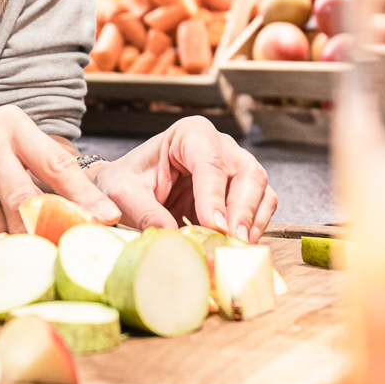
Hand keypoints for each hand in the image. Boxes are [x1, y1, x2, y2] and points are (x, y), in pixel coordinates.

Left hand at [92, 116, 276, 240]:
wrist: (125, 188)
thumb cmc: (126, 182)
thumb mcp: (123, 192)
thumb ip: (143, 210)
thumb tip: (168, 233)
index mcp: (190, 134)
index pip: (210, 161)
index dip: (214, 195)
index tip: (214, 224)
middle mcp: (220, 145)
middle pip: (247, 173)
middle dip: (242, 210)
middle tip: (231, 241)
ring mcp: (235, 167)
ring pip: (261, 190)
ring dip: (252, 222)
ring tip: (236, 249)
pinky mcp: (241, 192)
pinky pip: (261, 207)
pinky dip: (254, 228)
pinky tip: (235, 246)